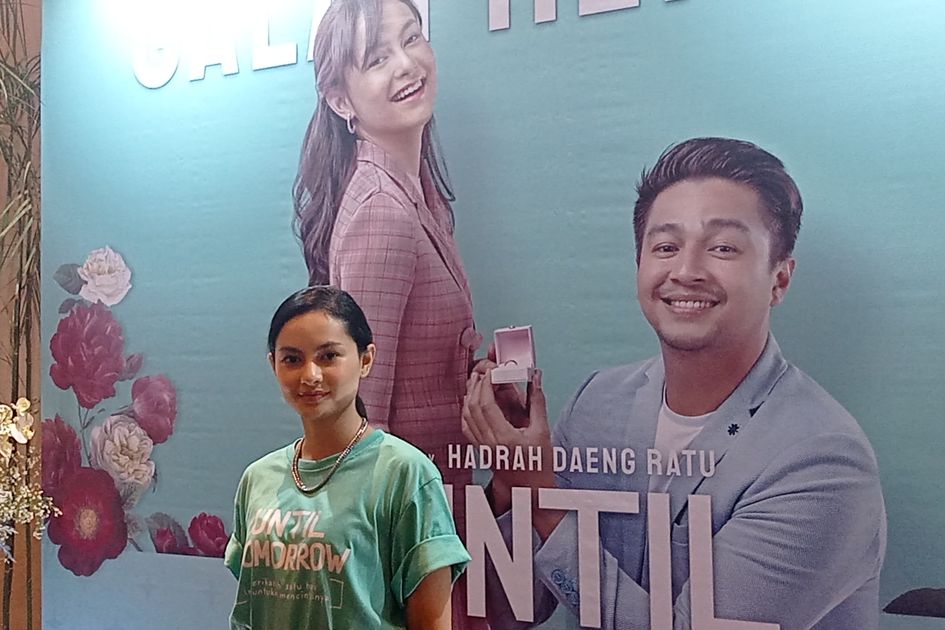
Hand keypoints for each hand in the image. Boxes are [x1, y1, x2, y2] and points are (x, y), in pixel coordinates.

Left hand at [462, 368, 554, 512]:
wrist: (531, 490)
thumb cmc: (540, 464)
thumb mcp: (543, 431)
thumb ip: (537, 402)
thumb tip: (536, 378)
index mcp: (504, 438)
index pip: (486, 405)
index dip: (486, 384)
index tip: (493, 371)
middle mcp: (489, 443)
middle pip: (473, 408)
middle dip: (476, 386)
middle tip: (484, 372)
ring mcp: (482, 448)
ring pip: (466, 416)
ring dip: (470, 396)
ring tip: (477, 382)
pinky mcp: (480, 450)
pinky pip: (466, 427)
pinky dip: (467, 411)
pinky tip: (472, 402)